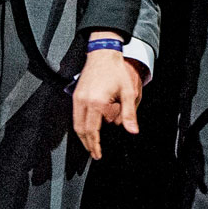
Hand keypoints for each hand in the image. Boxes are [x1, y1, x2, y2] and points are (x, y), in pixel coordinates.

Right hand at [72, 39, 142, 159]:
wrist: (103, 54)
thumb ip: (129, 113)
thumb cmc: (116, 71)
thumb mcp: (128, 91)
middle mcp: (83, 101)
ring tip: (91, 145)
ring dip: (82, 137)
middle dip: (87, 144)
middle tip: (94, 154)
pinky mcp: (75, 95)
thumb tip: (132, 131)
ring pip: (76, 124)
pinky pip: (75, 116)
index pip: (92, 130)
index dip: (95, 144)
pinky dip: (80, 126)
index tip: (98, 154)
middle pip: (81, 130)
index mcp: (96, 102)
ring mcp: (77, 98)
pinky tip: (87, 130)